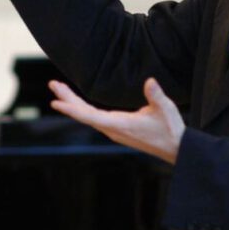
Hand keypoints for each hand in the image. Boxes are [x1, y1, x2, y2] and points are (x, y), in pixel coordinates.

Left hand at [49, 78, 184, 163]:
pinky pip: (93, 118)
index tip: (55, 102)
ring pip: (87, 115)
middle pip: (83, 113)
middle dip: (67, 98)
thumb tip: (149, 81)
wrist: (176, 148)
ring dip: (73, 102)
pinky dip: (82, 108)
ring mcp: (113, 130)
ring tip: (60, 88)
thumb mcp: (165, 109)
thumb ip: (155, 95)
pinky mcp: (116, 129)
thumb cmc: (170, 129)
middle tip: (52, 84)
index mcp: (120, 125)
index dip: (71, 108)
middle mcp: (112, 129)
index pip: (89, 116)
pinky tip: (76, 102)